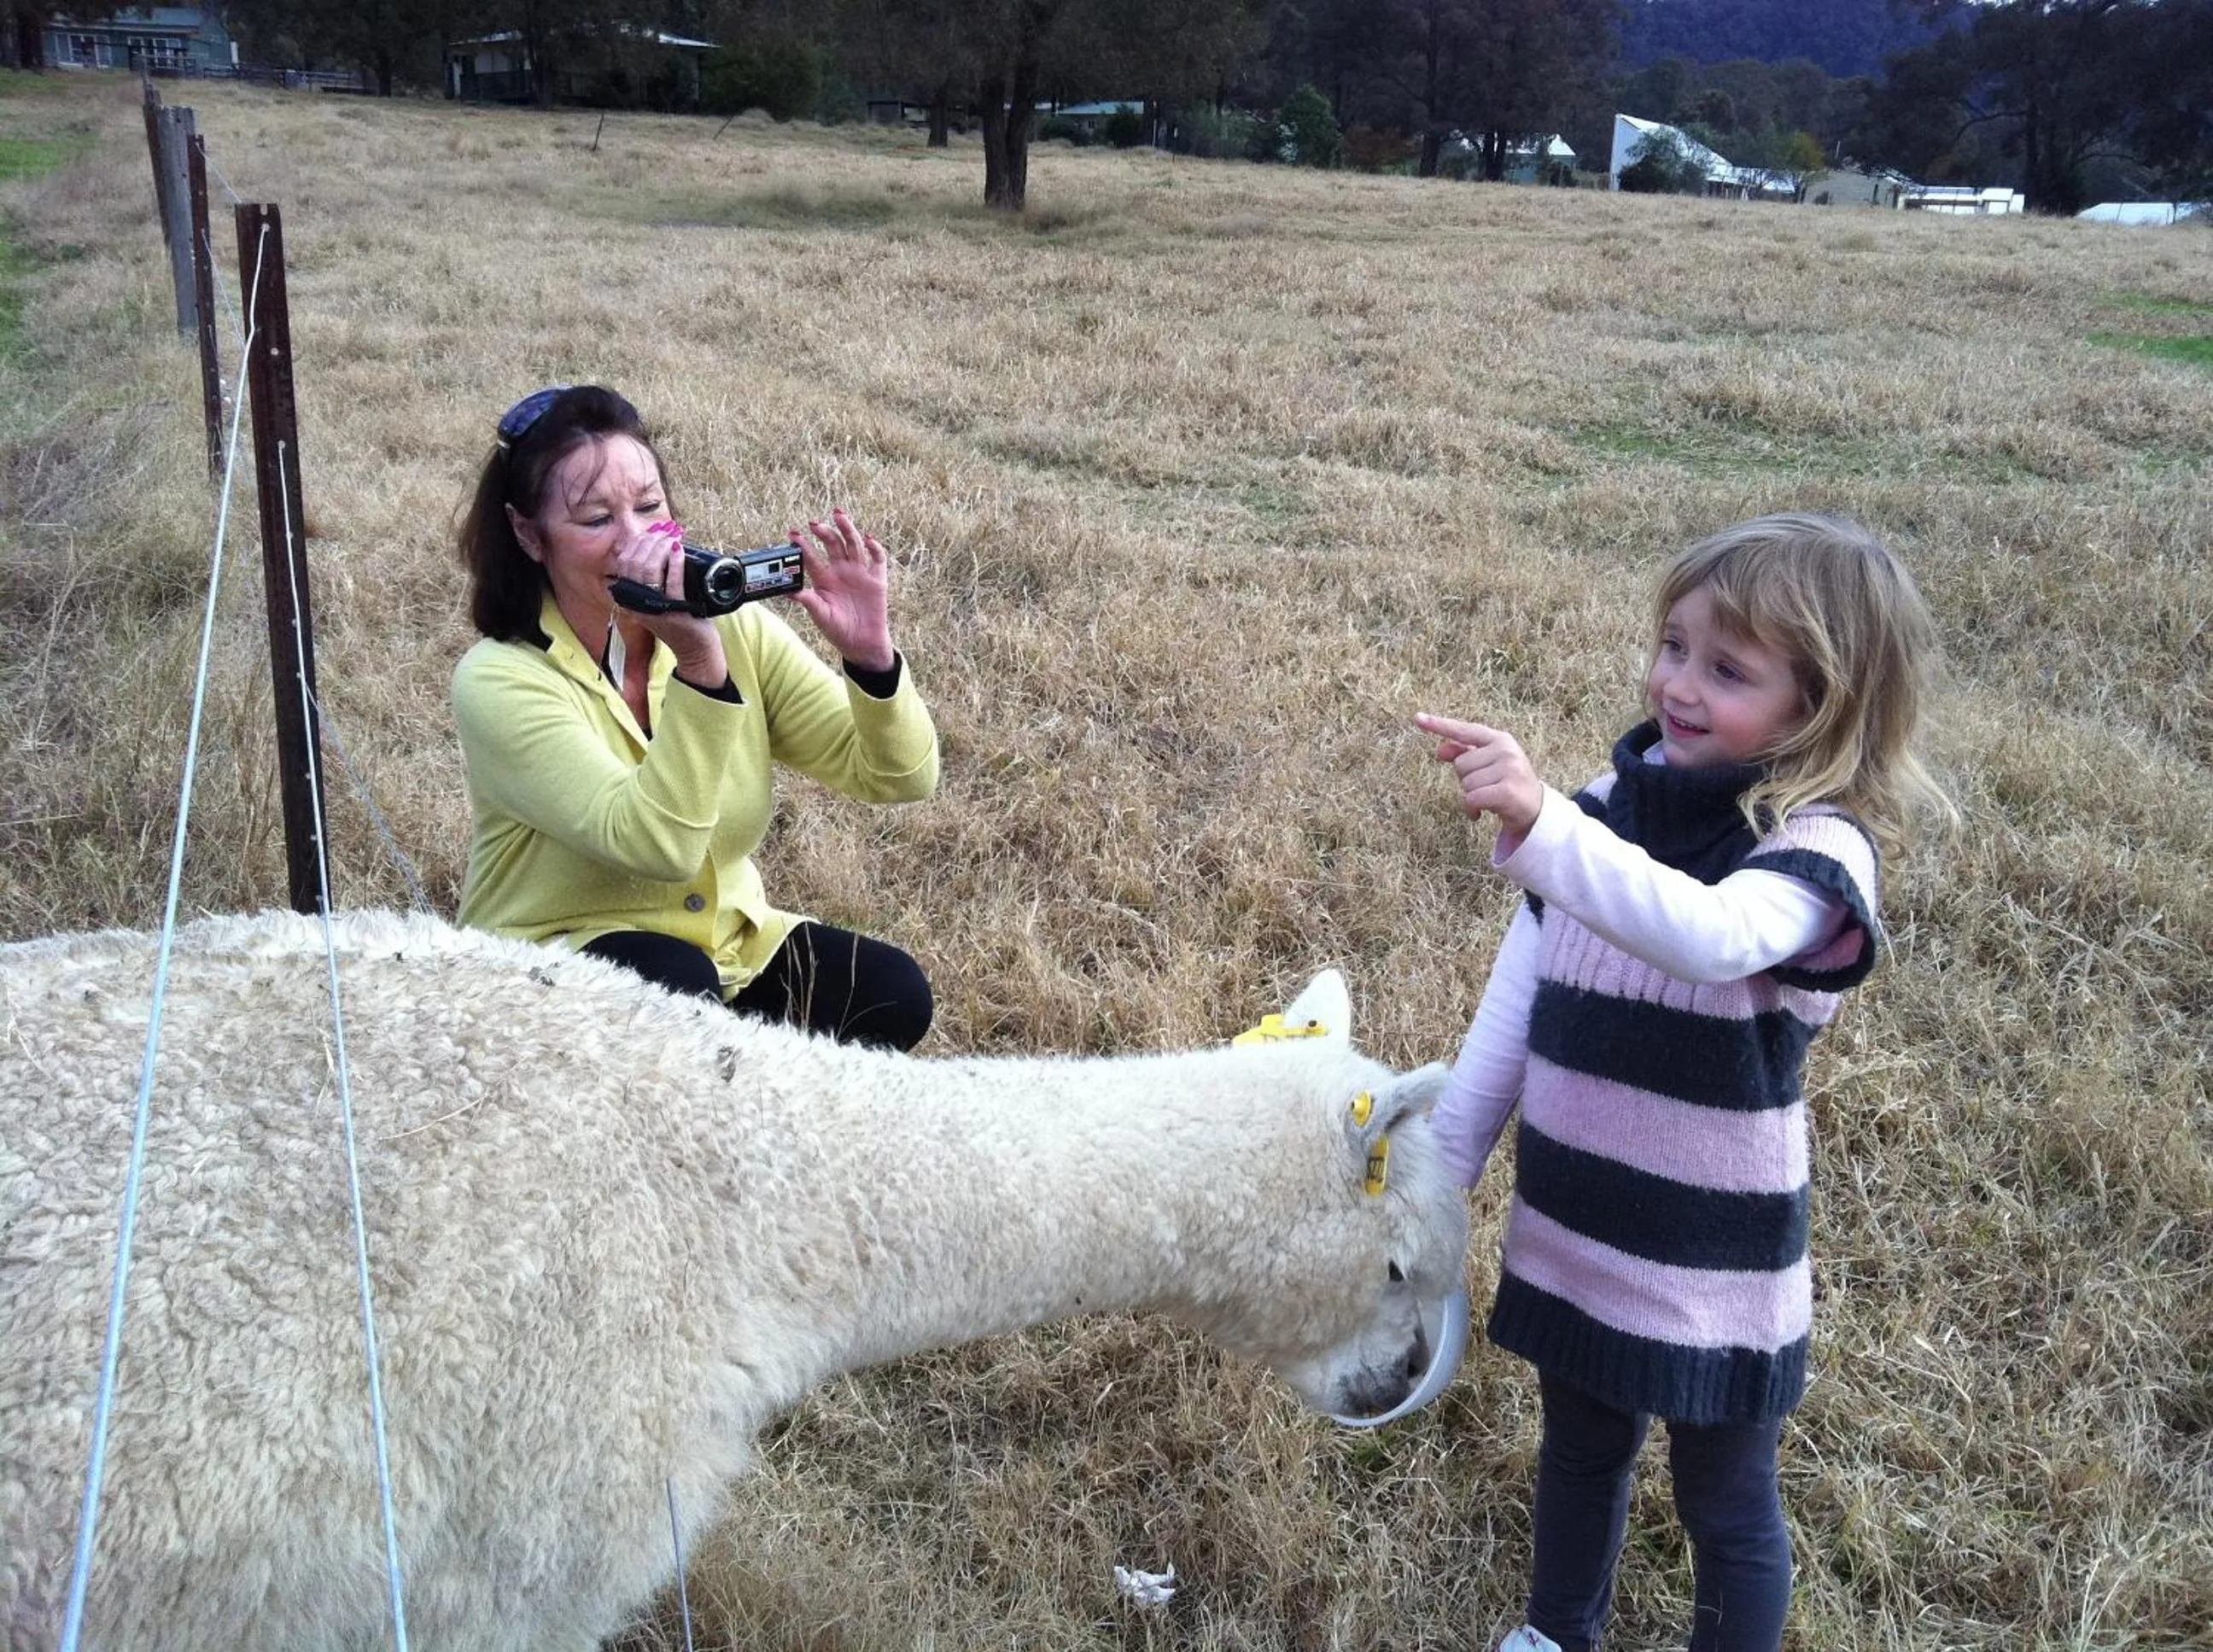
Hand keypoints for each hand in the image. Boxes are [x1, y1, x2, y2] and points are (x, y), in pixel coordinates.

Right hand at [610, 520, 725, 685]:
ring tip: (672, 539)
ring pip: (649, 570)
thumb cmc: (680, 620)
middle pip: (635, 563)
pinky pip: (672, 582)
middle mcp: (637, 605)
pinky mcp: (673, 613)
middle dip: (650, 542)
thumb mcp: (659, 597)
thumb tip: (655, 544)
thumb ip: (653, 577)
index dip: (637, 542)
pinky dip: (675, 563)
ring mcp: (654, 610)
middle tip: (665, 532)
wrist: (694, 649)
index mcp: (631, 598)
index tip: (651, 531)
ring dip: (661, 548)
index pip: (624, 562)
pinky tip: (679, 551)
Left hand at [791, 508, 895, 674]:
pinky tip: (869, 539)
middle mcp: (841, 571)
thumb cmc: (837, 630)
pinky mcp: (877, 580)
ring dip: (847, 529)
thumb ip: (808, 600)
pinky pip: (877, 560)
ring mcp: (859, 573)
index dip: (803, 544)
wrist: (861, 644)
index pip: (811, 557)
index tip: (792, 533)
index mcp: (824, 579)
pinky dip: (875, 548)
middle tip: (815, 522)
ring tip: (839, 515)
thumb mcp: (820, 615)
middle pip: (833, 544)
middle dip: (824, 531)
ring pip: (853, 545)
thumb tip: (789, 591)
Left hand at [1414, 712, 1543, 838]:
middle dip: (1467, 780)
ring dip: (1471, 796)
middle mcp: (1505, 750)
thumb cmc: (1507, 784)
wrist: (1536, 811)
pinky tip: (1482, 812)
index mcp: (1500, 739)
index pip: (1465, 730)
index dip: (1440, 725)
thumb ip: (1465, 754)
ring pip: (1465, 783)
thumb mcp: (1488, 765)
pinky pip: (1471, 798)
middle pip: (1460, 764)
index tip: (1417, 718)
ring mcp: (1509, 769)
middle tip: (1486, 787)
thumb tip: (1439, 750)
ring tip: (1488, 798)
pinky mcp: (1507, 791)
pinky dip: (1472, 809)